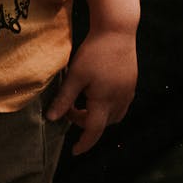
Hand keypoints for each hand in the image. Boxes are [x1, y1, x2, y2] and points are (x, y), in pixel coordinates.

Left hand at [46, 29, 136, 154]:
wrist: (117, 30)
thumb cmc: (94, 52)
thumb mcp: (75, 76)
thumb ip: (64, 99)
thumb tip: (52, 118)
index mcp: (104, 101)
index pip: (93, 131)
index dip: (84, 143)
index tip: (75, 151)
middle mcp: (120, 100)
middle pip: (102, 124)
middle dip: (85, 123)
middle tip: (69, 109)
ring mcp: (128, 92)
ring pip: (113, 116)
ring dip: (97, 116)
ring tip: (82, 102)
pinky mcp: (131, 84)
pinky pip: (121, 105)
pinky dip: (107, 107)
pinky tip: (96, 93)